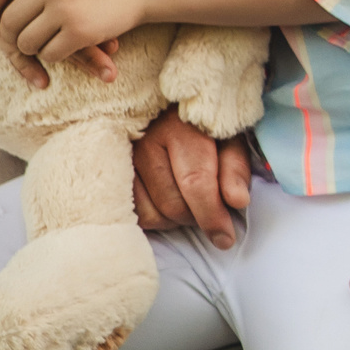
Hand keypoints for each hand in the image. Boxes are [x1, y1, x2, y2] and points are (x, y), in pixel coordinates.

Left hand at [0, 0, 146, 63]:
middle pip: (11, 20)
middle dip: (9, 32)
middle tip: (17, 35)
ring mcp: (67, 9)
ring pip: (27, 40)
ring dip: (29, 46)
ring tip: (36, 42)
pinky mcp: (82, 32)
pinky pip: (50, 53)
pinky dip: (51, 54)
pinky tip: (58, 47)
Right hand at [132, 108, 249, 247]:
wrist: (164, 111)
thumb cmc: (203, 127)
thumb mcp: (230, 139)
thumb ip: (235, 169)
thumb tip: (238, 202)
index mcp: (180, 130)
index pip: (195, 182)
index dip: (212, 216)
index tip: (226, 238)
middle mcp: (145, 143)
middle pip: (173, 205)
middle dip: (197, 218)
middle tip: (210, 211)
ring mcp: (123, 160)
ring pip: (151, 214)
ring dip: (175, 220)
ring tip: (189, 203)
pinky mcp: (111, 174)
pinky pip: (133, 214)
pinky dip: (155, 218)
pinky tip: (167, 204)